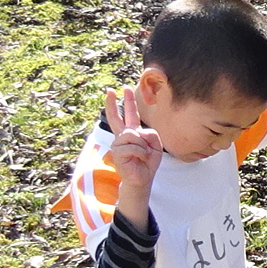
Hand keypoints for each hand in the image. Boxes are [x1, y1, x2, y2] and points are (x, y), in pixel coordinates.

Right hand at [102, 86, 163, 209]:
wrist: (142, 179)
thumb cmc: (148, 162)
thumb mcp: (155, 145)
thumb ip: (150, 133)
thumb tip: (136, 133)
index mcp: (132, 132)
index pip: (129, 114)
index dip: (128, 102)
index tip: (124, 88)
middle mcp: (123, 136)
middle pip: (116, 117)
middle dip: (113, 102)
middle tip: (110, 89)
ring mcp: (118, 144)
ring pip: (133, 134)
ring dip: (142, 146)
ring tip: (142, 155)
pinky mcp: (117, 153)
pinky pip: (133, 146)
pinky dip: (140, 153)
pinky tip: (138, 159)